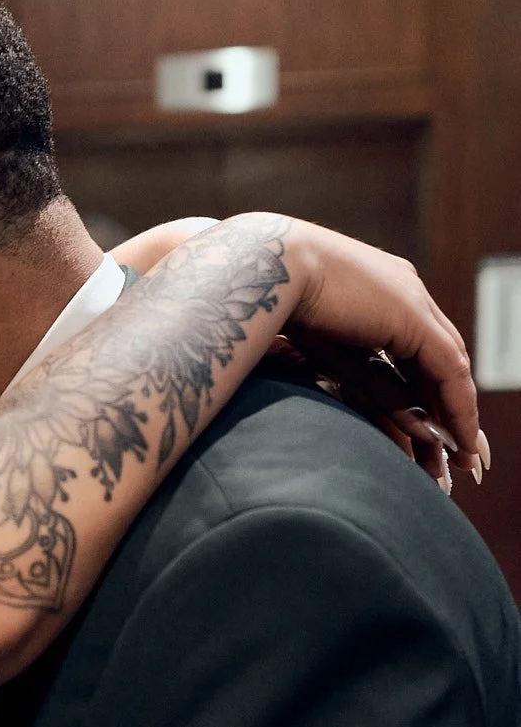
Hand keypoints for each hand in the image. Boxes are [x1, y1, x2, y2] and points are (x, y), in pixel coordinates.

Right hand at [271, 219, 486, 491]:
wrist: (260, 267)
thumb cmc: (260, 303)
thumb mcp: (308, 346)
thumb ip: (337, 370)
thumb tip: (341, 405)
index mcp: (372, 293)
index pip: (412, 350)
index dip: (423, 392)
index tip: (429, 433)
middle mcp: (399, 291)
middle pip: (437, 361)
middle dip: (450, 409)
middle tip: (461, 454)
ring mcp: (409, 300)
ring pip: (448, 368)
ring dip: (459, 416)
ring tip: (466, 459)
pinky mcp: (411, 316)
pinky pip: (447, 370)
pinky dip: (456, 407)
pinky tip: (460, 439)